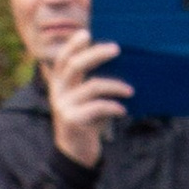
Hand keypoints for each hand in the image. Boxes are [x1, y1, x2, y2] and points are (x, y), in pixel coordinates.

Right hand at [45, 25, 131, 169]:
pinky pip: (98, 106)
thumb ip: (92, 82)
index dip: (73, 44)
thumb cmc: (86, 122)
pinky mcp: (73, 120)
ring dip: (115, 86)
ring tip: (130, 90)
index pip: (63, 58)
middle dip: (97, 54)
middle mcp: (58, 92)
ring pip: (92, 86)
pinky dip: (113, 106)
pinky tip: (123, 110)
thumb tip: (115, 63)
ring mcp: (64, 106)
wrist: (75, 155)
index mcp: (59, 84)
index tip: (88, 33)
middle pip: (75, 65)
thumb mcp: (86, 100)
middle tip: (117, 49)